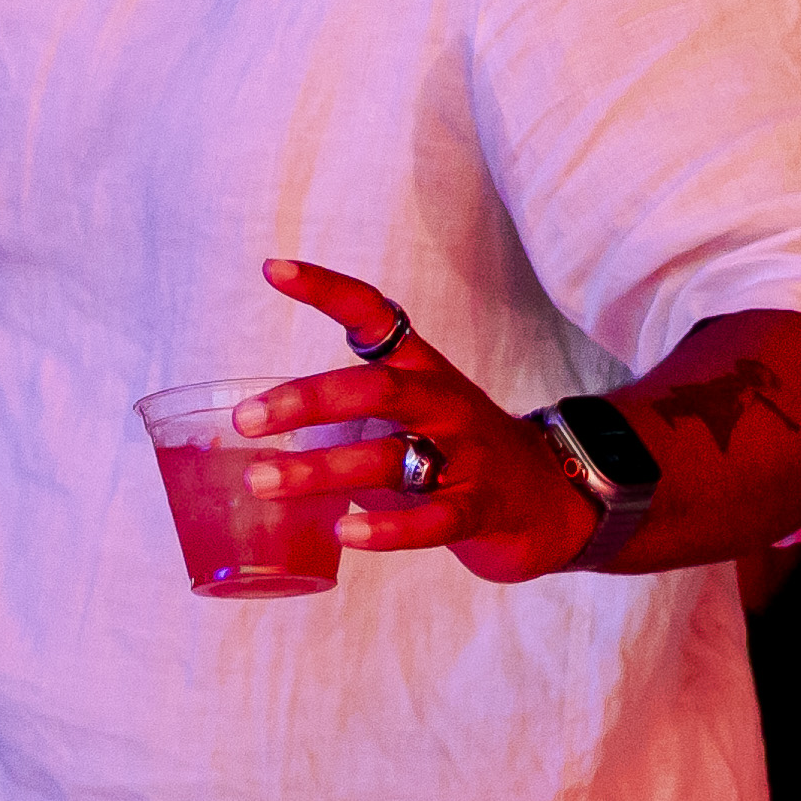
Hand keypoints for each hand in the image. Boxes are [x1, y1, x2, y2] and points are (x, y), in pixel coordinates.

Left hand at [234, 261, 598, 581]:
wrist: (553, 500)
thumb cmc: (460, 454)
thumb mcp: (412, 414)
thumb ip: (351, 416)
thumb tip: (262, 433)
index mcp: (423, 371)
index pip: (375, 315)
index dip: (327, 290)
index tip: (275, 270)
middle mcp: (444, 403)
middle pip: (375, 390)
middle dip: (308, 400)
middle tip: (248, 419)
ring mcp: (467, 456)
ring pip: (389, 457)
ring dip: (321, 470)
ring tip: (263, 481)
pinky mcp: (481, 509)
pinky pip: (431, 520)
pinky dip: (386, 528)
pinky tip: (344, 530)